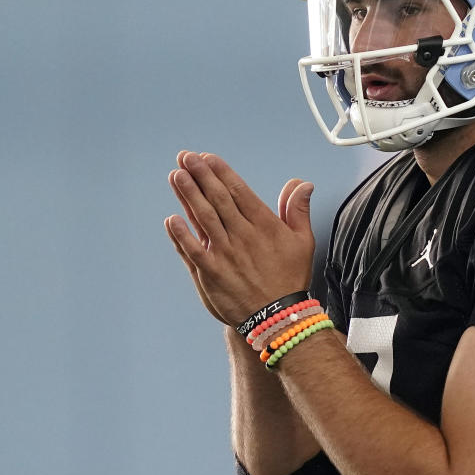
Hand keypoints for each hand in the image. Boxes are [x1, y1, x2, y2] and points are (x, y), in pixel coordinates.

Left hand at [165, 150, 315, 326]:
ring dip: (188, 195)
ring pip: (204, 218)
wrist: (279, 317)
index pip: (238, 191)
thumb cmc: (290, 278)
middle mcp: (243, 236)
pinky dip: (181, 235)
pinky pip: (193, 250)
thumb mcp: (303, 241)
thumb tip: (302, 184)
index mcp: (264, 225)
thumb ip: (298, 209)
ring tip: (177, 176)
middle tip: (187, 157)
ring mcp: (225, 254)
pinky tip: (172, 219)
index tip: (207, 158)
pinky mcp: (212, 273)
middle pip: (218, 199)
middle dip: (201, 176)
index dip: (221, 172)